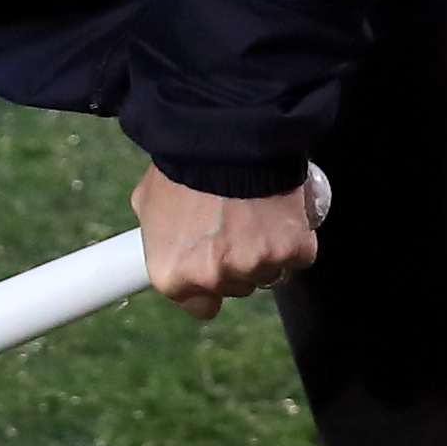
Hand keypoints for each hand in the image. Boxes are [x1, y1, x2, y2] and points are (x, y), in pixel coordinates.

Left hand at [133, 166, 321, 320]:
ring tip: (254, 213)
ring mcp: (256, 266)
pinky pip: (299, 255)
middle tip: (232, 224)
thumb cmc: (182, 167)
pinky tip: (279, 213)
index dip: (208, 287)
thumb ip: (156, 235)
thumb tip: (163, 240)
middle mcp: (213, 278)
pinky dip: (294, 237)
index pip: (200, 307)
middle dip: (236, 261)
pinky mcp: (293, 249)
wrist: (224, 138)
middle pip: (236, 287)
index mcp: (173, 275)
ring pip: (268, 272)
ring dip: (266, 250)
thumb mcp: (148, 204)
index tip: (214, 266)